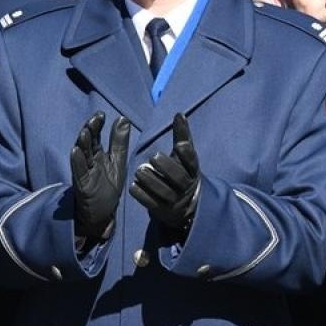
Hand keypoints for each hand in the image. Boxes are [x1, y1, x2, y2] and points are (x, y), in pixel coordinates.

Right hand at [70, 112, 130, 242]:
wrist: (102, 216)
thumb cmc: (107, 188)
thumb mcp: (117, 163)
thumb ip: (119, 142)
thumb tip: (123, 118)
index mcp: (97, 155)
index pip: (95, 136)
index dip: (97, 125)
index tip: (101, 114)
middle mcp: (88, 162)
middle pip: (87, 143)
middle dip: (89, 131)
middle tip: (94, 120)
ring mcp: (84, 173)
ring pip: (81, 156)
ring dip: (82, 144)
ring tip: (85, 132)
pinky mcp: (82, 186)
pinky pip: (78, 173)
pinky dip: (77, 162)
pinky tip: (75, 152)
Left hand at [130, 112, 200, 234]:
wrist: (185, 204)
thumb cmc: (182, 172)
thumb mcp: (183, 156)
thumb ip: (181, 136)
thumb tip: (179, 114)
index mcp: (193, 171)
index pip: (193, 162)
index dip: (187, 154)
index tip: (179, 145)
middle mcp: (186, 187)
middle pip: (179, 178)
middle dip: (167, 168)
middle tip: (153, 157)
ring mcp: (175, 201)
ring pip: (165, 193)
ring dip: (152, 181)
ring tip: (139, 171)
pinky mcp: (163, 211)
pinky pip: (153, 204)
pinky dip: (142, 195)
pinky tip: (133, 186)